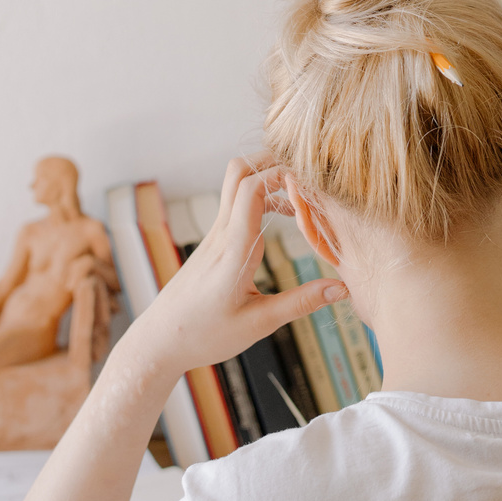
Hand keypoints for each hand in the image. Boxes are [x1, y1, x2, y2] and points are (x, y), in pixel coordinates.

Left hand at [124, 160, 345, 380]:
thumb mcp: (259, 324)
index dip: (282, 174)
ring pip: (237, 183)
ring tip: (302, 195)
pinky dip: (262, 195)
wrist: (160, 340)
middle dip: (274, 160)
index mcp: (234, 249)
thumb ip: (301, 303)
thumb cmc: (204, 334)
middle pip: (240, 170)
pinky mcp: (214, 241)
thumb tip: (341, 289)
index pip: (252, 188)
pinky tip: (285, 214)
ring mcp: (215, 234)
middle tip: (308, 175)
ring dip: (268, 176)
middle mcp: (222, 233)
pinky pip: (237, 203)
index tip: (312, 182)